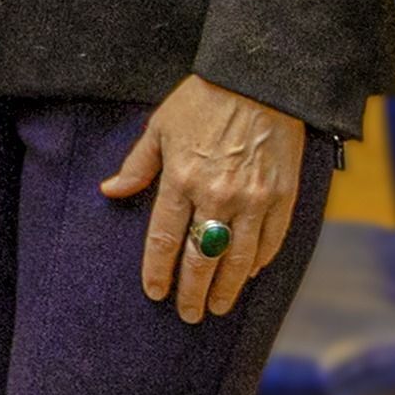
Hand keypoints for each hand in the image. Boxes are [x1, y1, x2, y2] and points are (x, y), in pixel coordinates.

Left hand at [106, 73, 309, 321]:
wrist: (260, 80)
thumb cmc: (203, 100)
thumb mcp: (160, 126)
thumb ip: (138, 165)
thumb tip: (110, 191)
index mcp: (181, 179)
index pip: (164, 240)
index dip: (158, 272)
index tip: (155, 293)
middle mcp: (217, 195)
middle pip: (201, 258)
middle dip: (194, 291)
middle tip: (189, 315)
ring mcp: (254, 199)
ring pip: (239, 258)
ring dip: (228, 287)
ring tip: (220, 306)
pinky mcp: (283, 196)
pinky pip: (272, 240)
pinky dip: (260, 261)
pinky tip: (250, 274)